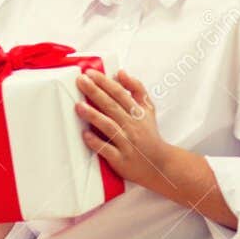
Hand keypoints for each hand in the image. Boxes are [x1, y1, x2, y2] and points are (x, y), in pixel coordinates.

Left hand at [76, 69, 169, 189]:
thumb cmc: (149, 135)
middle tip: (81, 81)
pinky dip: (97, 142)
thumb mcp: (148, 110)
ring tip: (79, 106)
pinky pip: (108, 150)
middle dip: (96, 92)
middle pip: (113, 107)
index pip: (120, 94)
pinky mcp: (121, 160)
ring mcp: (127, 143)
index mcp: (137, 113)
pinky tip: (86, 134)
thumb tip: (121, 73)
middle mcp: (132, 127)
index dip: (105, 82)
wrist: (161, 165)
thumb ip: (136, 90)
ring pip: (110, 127)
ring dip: (94, 116)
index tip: (90, 73)